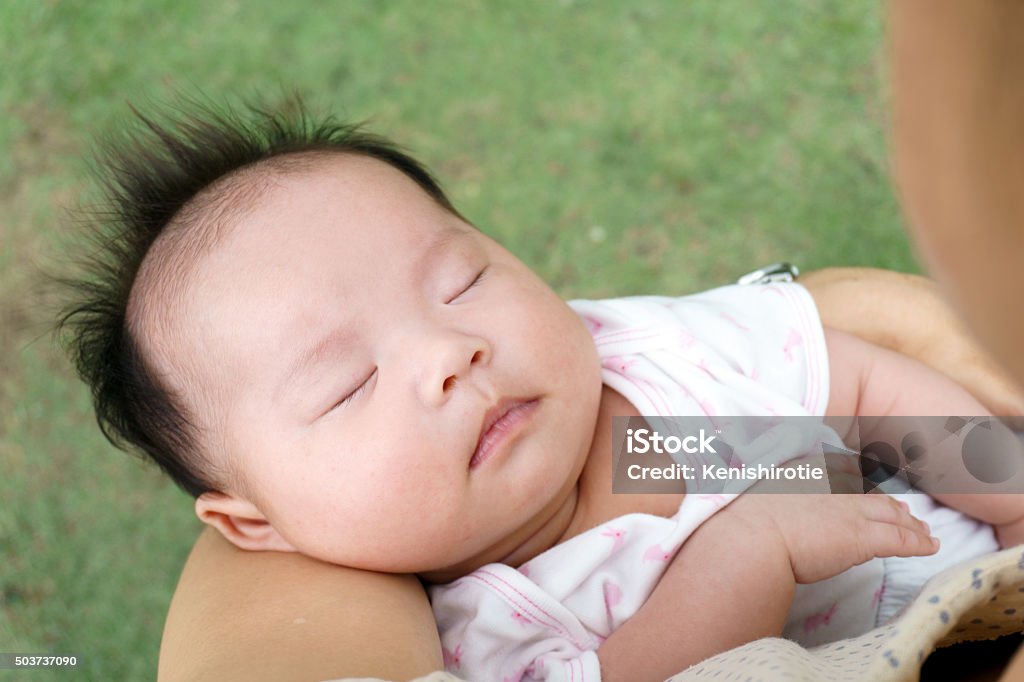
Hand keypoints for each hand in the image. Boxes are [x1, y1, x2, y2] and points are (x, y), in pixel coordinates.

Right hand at [724, 493, 938, 583]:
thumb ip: (756, 488)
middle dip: (889, 504)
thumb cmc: (738, 518)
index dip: (854, 479)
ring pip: (890, 515)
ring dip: (909, 523)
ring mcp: (849, 510)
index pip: (839, 472)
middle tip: (903, 510)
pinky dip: (919, 543)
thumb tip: (741, 481)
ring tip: (921, 529)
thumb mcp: (743, 490)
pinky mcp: (862, 538)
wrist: (749, 536)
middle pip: (869, 494)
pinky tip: (930, 547)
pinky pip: (901, 540)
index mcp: (804, 472)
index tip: (860, 482)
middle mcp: (832, 487)